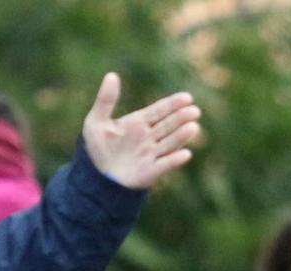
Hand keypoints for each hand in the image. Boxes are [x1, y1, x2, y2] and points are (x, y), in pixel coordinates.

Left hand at [81, 73, 201, 188]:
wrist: (97, 176)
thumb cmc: (98, 148)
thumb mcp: (96, 122)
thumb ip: (105, 100)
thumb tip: (111, 75)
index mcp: (139, 122)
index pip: (160, 110)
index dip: (173, 104)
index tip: (187, 98)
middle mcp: (150, 136)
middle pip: (169, 125)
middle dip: (182, 118)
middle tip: (194, 111)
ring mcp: (152, 154)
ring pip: (170, 142)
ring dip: (181, 136)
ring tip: (193, 127)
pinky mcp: (151, 171)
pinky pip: (165, 165)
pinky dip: (174, 160)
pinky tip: (185, 154)